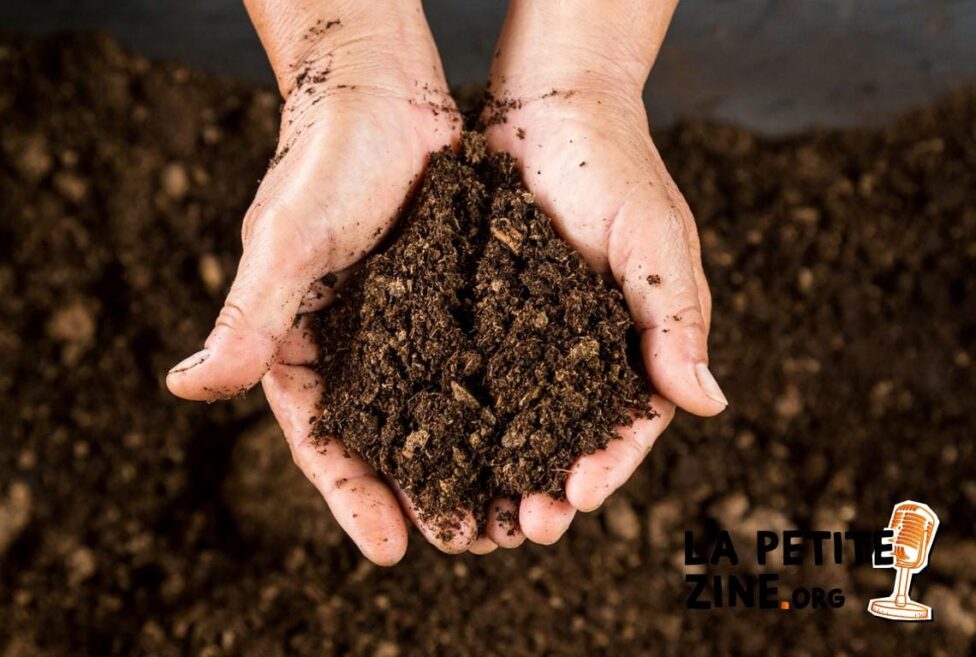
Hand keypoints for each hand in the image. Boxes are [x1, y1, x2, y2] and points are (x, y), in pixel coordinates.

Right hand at [166, 0, 469, 563]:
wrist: (382, 90)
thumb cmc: (324, 161)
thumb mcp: (287, 243)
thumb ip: (247, 319)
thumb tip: (185, 389)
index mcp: (298, 344)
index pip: (321, 438)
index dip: (352, 496)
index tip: (390, 551)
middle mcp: (350, 345)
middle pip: (383, 439)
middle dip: (418, 494)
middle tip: (464, 543)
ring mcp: (401, 326)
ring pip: (434, 410)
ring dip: (465, 461)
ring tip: (504, 510)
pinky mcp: (446, 300)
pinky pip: (471, 362)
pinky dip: (495, 402)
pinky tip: (530, 434)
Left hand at [479, 0, 726, 544]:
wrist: (547, 108)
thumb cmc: (614, 167)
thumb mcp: (654, 240)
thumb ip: (675, 318)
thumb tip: (709, 403)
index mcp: (634, 343)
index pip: (628, 423)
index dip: (606, 465)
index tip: (576, 499)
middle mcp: (579, 352)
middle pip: (566, 438)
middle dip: (547, 487)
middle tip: (521, 528)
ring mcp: (527, 339)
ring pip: (513, 422)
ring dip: (497, 471)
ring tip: (476, 514)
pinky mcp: (479, 317)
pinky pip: (467, 376)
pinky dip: (455, 418)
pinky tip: (430, 450)